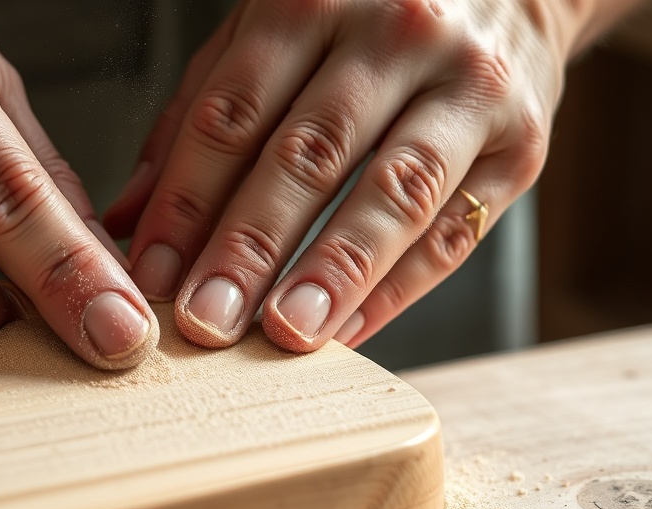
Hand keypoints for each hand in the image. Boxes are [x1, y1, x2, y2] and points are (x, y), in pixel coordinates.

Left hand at [105, 0, 579, 351]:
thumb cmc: (367, 18)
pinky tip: (347, 330)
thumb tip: (130, 216)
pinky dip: (398, 289)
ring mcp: (468, 89)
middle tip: (207, 320)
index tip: (152, 276)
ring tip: (286, 332)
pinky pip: (454, 232)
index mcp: (314, 0)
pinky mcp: (521, 146)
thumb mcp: (274, 33)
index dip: (187, 200)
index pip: (233, 114)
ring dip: (334, 273)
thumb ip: (201, 113)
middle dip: (251, 246)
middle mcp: (397, 35)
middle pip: (310, 155)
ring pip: (394, 194)